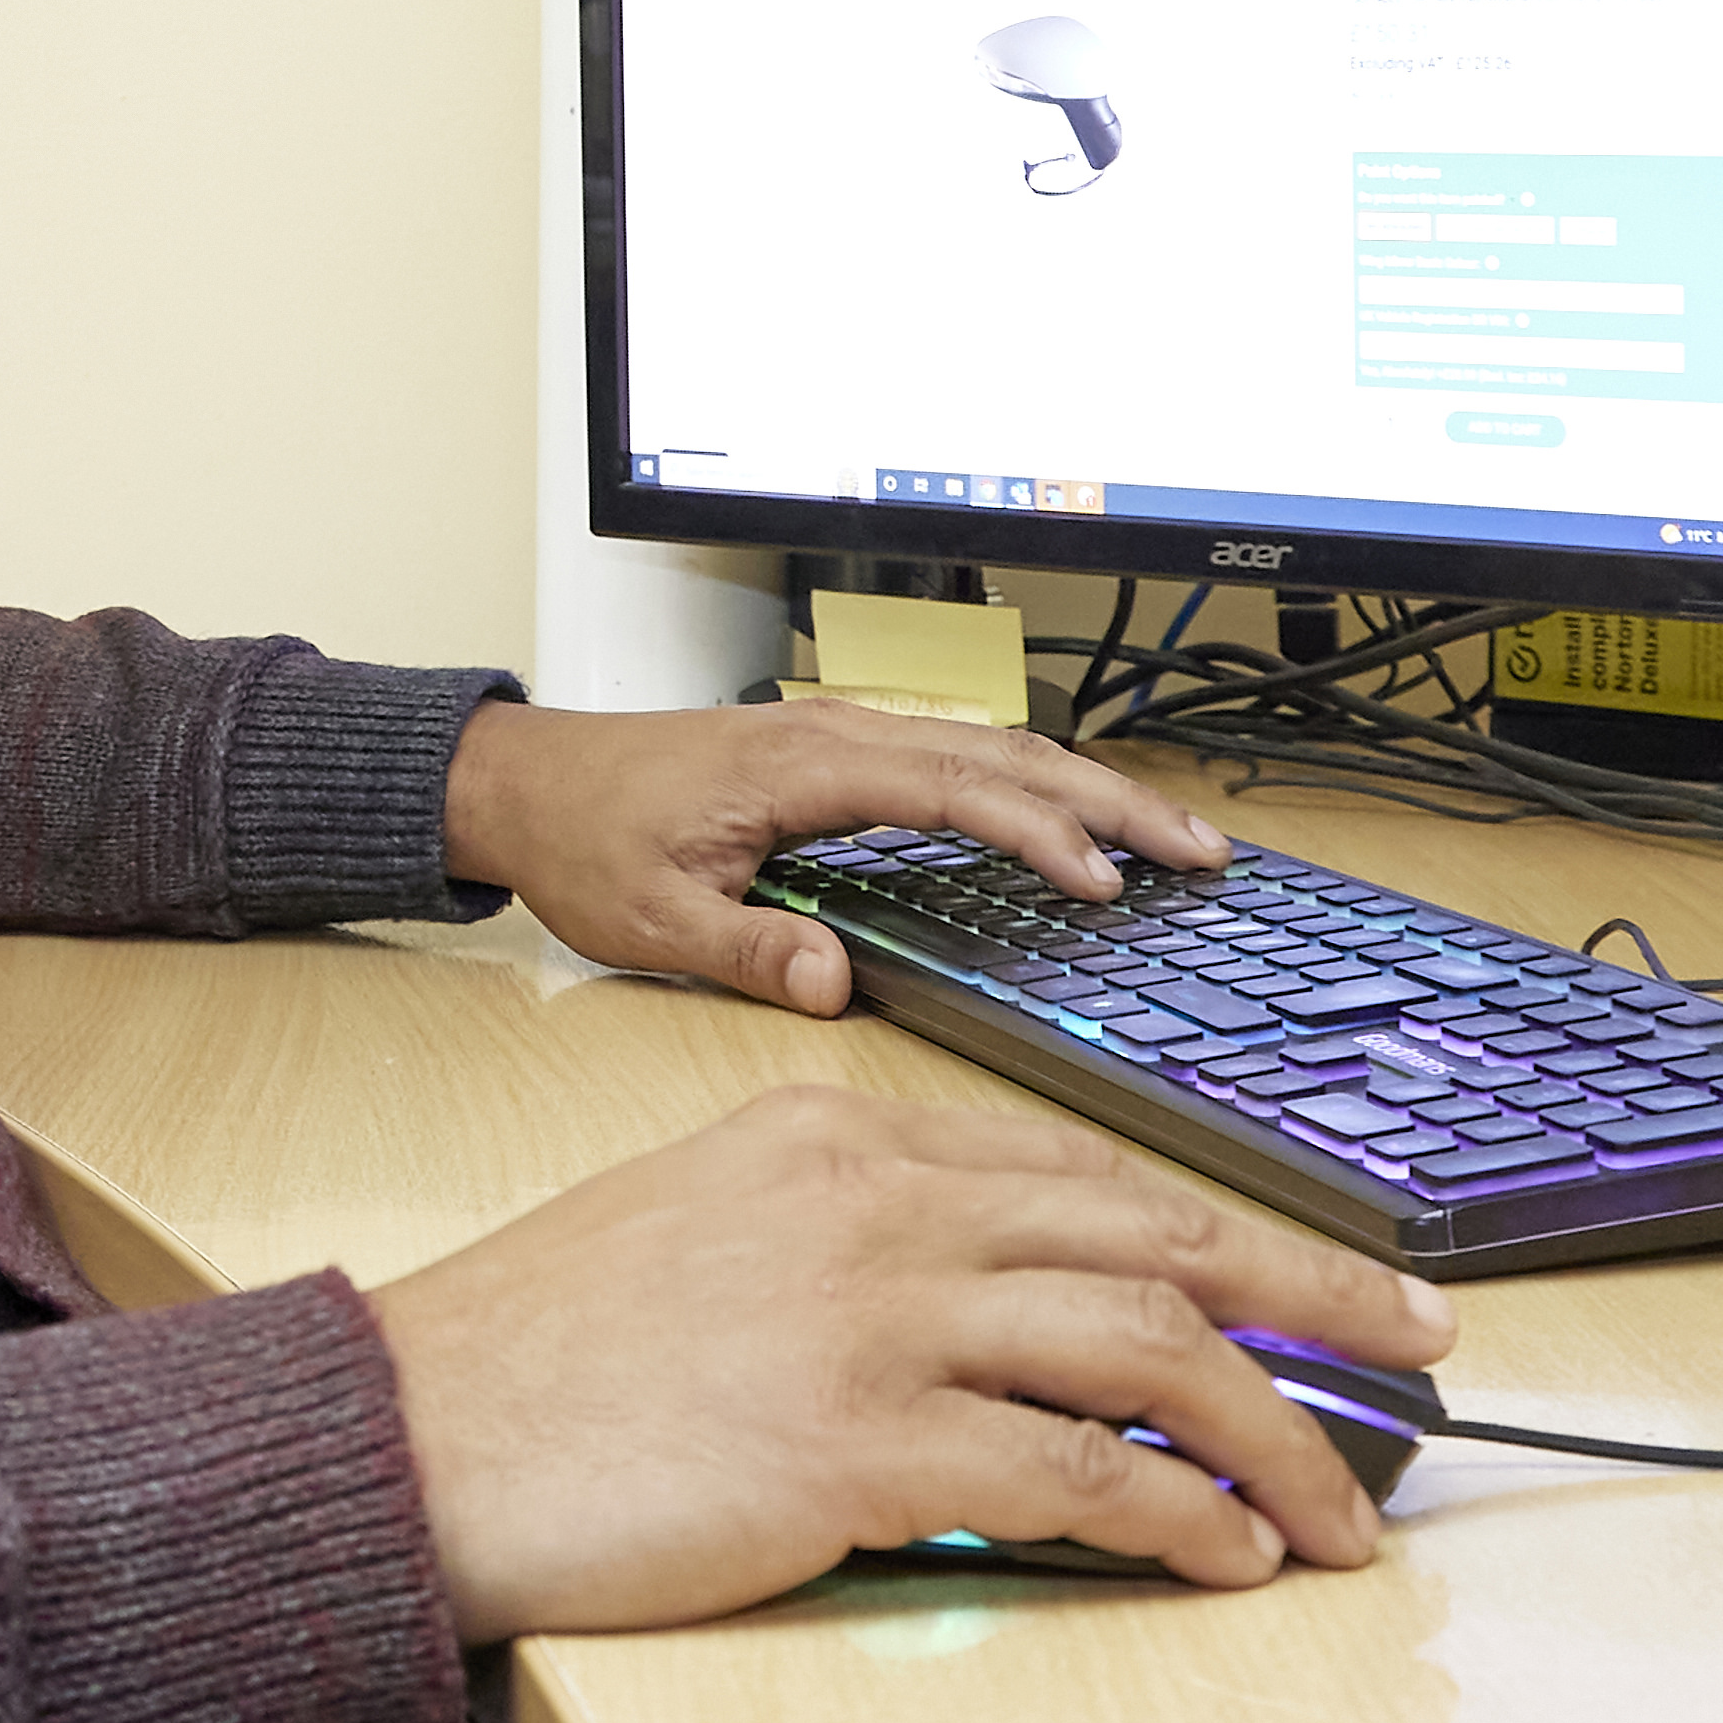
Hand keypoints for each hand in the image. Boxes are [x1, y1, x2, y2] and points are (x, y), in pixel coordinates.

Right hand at [364, 1085, 1458, 1636]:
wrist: (414, 1428)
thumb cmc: (541, 1351)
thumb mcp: (704, 1223)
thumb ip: (849, 1237)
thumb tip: (989, 1310)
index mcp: (836, 1130)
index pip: (1079, 1164)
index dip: (1219, 1223)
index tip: (1310, 1273)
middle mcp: (873, 1199)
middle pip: (1151, 1225)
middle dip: (1310, 1288)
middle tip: (1417, 1343)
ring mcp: (868, 1315)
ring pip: (1144, 1345)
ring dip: (1271, 1436)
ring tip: (1336, 1512)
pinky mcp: (854, 1441)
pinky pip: (1075, 1472)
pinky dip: (1173, 1516)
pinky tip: (1221, 1554)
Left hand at [442, 695, 1223, 1011]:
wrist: (523, 780)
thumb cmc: (581, 838)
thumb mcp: (650, 916)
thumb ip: (747, 948)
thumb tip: (835, 985)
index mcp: (801, 767)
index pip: (954, 790)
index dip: (1038, 832)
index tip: (1103, 879)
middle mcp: (832, 737)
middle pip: (1002, 753)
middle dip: (1109, 798)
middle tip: (1199, 851)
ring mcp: (839, 738)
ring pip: (991, 748)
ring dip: (1085, 786)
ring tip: (1172, 838)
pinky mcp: (835, 755)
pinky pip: (958, 759)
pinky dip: (1032, 784)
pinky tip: (1073, 821)